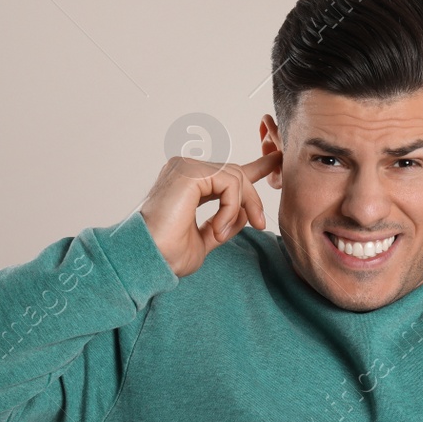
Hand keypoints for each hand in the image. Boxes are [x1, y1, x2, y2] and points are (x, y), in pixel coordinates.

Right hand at [140, 151, 278, 277]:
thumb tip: (246, 213)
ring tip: (221, 233)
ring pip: (236, 177)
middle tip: (260, 224)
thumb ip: (225, 223)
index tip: (276, 161)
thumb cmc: (167, 254)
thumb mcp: (206, 239)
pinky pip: (229, 183)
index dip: (255, 168)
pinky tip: (216, 228)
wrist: (147, 260)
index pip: (227, 172)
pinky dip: (230, 207)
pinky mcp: (189, 171)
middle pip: (236, 174)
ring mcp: (186, 167)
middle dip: (253, 199)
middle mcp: (185, 170)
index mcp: (189, 184)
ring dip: (241, 207)